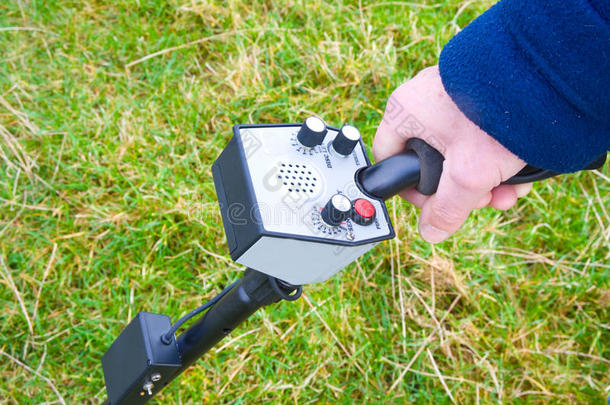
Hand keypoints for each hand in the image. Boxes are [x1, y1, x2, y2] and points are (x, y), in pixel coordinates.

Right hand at [373, 66, 531, 242]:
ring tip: (507, 192)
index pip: (388, 159)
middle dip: (460, 189)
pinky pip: (478, 133)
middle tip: (481, 199)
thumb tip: (431, 231)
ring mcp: (452, 93)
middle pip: (430, 160)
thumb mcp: (467, 175)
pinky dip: (494, 155)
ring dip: (482, 178)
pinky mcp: (479, 92)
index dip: (409, 188)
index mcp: (405, 111)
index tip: (436, 202)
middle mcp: (423, 98)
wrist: (545, 74)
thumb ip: (446, 208)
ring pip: (458, 150)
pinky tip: (517, 174)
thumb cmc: (495, 115)